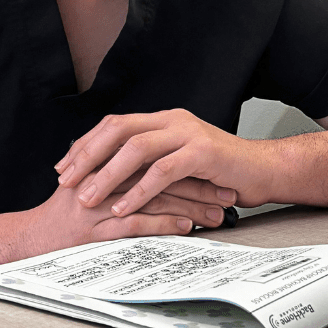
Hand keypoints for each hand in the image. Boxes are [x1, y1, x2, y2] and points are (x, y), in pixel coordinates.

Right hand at [27, 171, 209, 254]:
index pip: (159, 156)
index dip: (192, 167)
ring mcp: (100, 202)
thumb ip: (126, 174)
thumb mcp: (97, 184)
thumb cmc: (66, 214)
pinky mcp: (94, 228)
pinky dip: (163, 224)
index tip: (220, 177)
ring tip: (215, 215)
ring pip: (155, 197)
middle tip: (226, 196)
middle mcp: (106, 176)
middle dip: (199, 186)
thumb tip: (168, 175)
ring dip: (190, 207)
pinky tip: (184, 227)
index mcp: (109, 161)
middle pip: (163, 174)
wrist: (29, 239)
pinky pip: (136, 223)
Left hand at [54, 109, 273, 218]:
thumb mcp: (180, 162)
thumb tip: (110, 176)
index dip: (86, 144)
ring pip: (137, 147)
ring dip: (107, 174)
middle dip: (88, 156)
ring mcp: (189, 133)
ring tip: (88, 198)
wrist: (263, 171)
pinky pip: (163, 170)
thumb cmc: (221, 172)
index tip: (64, 167)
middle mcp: (175, 120)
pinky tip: (124, 207)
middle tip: (67, 181)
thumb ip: (152, 162)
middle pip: (119, 129)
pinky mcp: (203, 152)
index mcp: (166, 120)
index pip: (115, 123)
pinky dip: (139, 190)